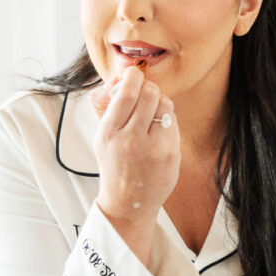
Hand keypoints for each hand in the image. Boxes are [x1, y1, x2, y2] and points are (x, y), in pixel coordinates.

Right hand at [91, 66, 179, 242]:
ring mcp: (153, 147)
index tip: (134, 75)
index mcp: (110, 132)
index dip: (133, 77)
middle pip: (149, 93)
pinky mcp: (171, 153)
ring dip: (159, 102)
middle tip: (145, 93)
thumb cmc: (114, 164)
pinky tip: (158, 131)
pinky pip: (173, 121)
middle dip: (148, 88)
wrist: (128, 201)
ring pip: (165, 104)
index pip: (126, 92)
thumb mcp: (101, 135)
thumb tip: (120, 76)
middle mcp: (131, 139)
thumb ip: (106, 104)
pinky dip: (167, 120)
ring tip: (152, 113)